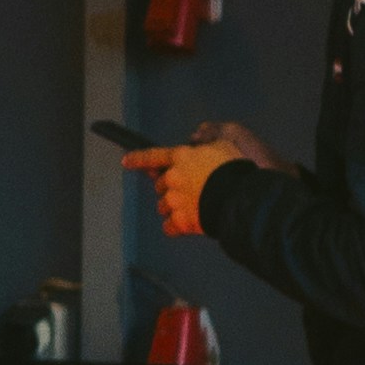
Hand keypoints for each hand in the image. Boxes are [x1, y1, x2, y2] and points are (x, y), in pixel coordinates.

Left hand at [120, 123, 268, 240]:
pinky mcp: (180, 221)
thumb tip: (197, 137)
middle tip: (188, 192)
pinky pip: (169, 227)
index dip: (138, 159)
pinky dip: (176, 227)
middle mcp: (172, 178)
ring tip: (192, 208)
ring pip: (163, 206)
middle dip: (170, 189)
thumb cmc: (233, 169)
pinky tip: (186, 226)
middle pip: (160, 186)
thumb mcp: (223, 144)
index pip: (152, 156)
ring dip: (173, 208)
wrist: (238, 197)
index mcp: (180, 157)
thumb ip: (207, 140)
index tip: (126, 161)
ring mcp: (174, 200)